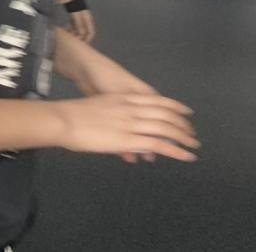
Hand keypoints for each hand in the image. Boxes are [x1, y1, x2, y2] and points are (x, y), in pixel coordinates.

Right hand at [55, 93, 197, 162]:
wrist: (61, 118)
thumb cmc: (71, 114)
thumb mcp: (95, 107)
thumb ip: (110, 115)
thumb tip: (115, 124)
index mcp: (122, 98)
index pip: (156, 100)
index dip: (174, 106)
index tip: (186, 112)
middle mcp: (130, 108)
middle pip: (165, 114)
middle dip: (182, 125)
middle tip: (192, 134)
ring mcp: (130, 123)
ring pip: (166, 129)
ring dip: (183, 138)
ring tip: (193, 146)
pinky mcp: (129, 139)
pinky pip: (159, 145)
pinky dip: (176, 151)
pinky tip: (186, 157)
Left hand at [68, 10, 95, 43]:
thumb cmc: (74, 3)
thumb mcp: (76, 14)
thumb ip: (79, 23)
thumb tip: (82, 34)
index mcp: (87, 20)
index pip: (90, 33)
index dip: (87, 39)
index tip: (81, 45)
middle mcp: (84, 20)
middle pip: (84, 32)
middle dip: (79, 37)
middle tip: (71, 42)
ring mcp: (79, 18)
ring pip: (78, 29)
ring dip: (74, 33)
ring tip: (67, 37)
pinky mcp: (74, 16)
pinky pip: (73, 25)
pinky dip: (70, 29)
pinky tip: (65, 31)